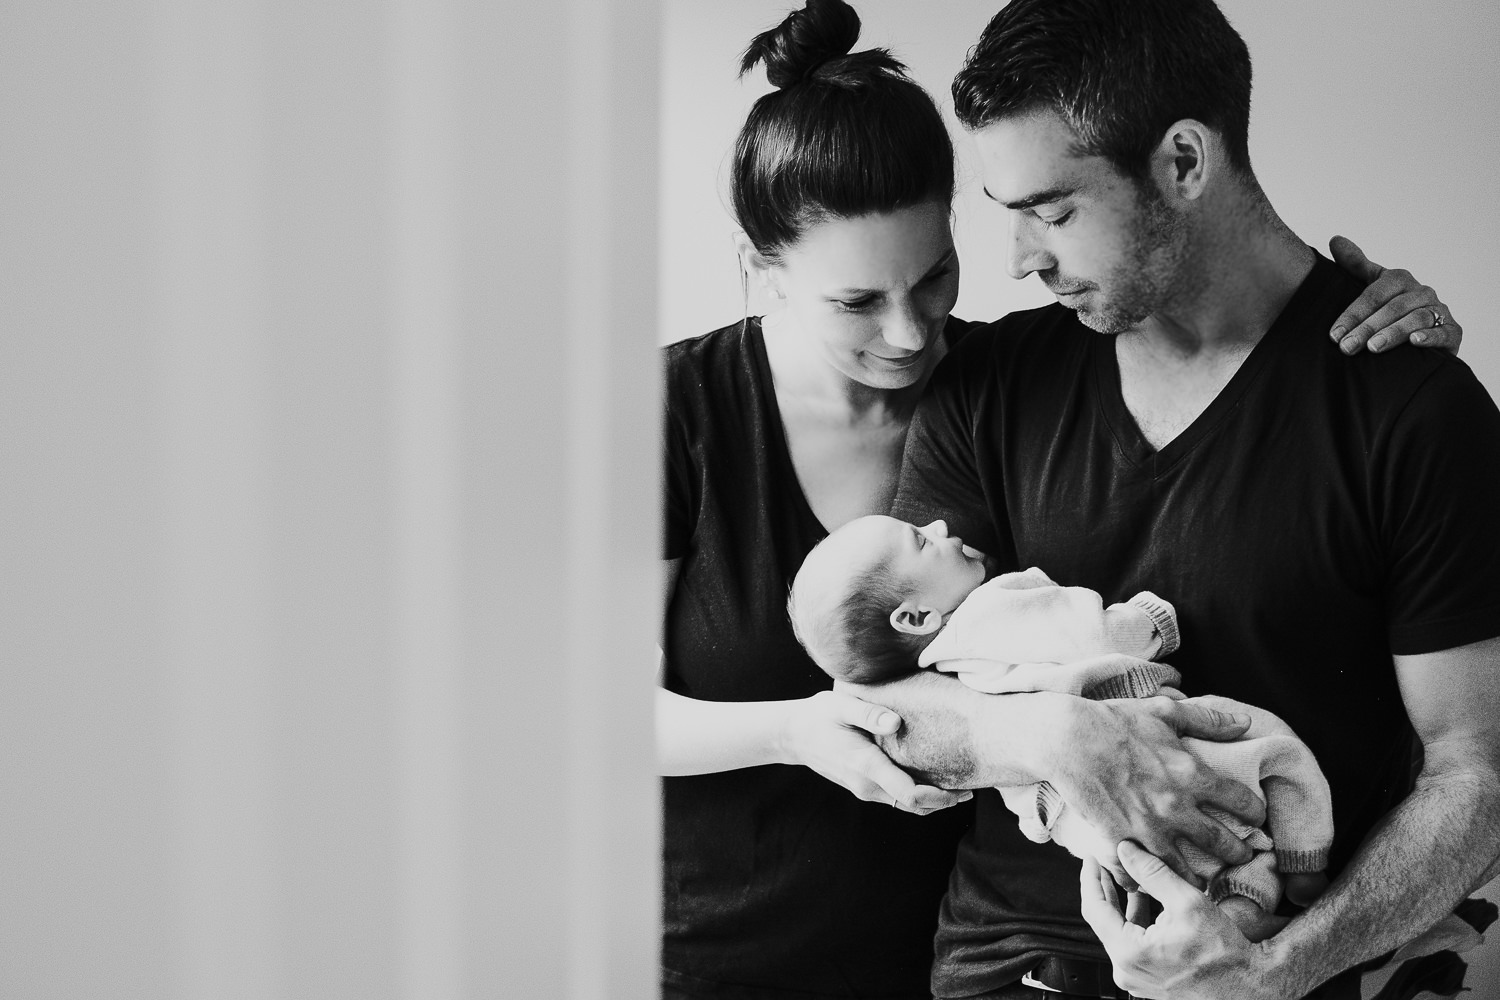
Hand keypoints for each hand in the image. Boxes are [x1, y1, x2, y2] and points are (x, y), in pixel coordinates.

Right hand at [779, 690, 972, 814]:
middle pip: (913, 805)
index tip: (962, 790)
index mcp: (866, 765)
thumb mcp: (840, 706)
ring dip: (932, 801)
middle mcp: (867, 784)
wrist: (793, 735)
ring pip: (906, 805)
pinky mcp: (864, 787)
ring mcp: (864, 789)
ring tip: (959, 788)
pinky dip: (918, 796)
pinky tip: (933, 782)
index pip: (908, 794)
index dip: (939, 797)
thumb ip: (868, 713)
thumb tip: (895, 722)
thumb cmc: (819, 716)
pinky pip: (896, 798)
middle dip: (943, 801)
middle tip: (972, 790)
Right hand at [1045, 697, 1264, 886]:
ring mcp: (1148, 829)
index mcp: (1193, 775)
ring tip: (1203, 879)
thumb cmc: (1114, 721)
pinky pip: (1143, 875)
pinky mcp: (1120, 842)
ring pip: (1188, 872)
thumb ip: (1208, 720)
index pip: (1245, 804)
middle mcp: (1177, 808)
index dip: (1255, 813)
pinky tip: (1154, 880)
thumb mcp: (1164, 712)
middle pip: (1225, 845)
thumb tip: (1244, 723)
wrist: (1065, 739)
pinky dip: (1149, 881)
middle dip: (1239, 854)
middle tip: (1241, 856)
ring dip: (1199, 878)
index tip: (1254, 818)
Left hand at [1080, 841, 1281, 999]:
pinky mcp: (1149, 981)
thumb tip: (1126, 849)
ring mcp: (1136, 979)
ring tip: (1126, 877)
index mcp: (1128, 952)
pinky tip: (1145, 901)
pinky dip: (1135, 922)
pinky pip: (1132, 945)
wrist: (1246, 987)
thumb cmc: (1222, 952)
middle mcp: (1126, 970)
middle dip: (1104, 888)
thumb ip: (1152, 872)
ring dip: (1122, 904)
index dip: (1090, 879)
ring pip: (1118, 932)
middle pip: (1103, 921)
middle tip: (1104, 862)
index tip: (1091, 857)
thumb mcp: (1187, 901)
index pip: (1094, 908)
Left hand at [1328, 236, 1462, 354]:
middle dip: (1367, 328)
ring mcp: (1438, 310)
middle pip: (1393, 308)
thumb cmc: (1391, 309)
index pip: (1373, 295)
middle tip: (1347, 346)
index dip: (1352, 314)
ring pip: (1416, 318)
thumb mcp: (1374, 284)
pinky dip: (1430, 336)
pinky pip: (1444, 332)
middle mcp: (1421, 292)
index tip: (1334, 334)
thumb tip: (1335, 239)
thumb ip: (1356, 265)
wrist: (1423, 333)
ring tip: (1373, 347)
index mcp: (1400, 279)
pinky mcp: (1453, 331)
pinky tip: (1415, 341)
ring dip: (1394, 333)